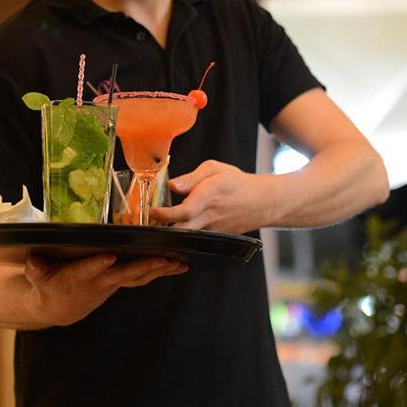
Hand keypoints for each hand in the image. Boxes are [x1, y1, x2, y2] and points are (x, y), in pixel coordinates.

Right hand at [23, 253, 186, 325]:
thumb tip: (33, 260)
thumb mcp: (36, 277)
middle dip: (144, 266)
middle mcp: (99, 281)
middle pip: (124, 274)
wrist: (60, 308)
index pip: (87, 270)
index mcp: (77, 277)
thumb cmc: (47, 285)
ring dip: (159, 269)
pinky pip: (144, 277)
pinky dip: (162, 271)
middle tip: (163, 259)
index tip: (109, 257)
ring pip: (139, 276)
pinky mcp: (121, 282)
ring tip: (180, 262)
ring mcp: (113, 283)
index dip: (97, 265)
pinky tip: (180, 265)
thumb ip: (36, 268)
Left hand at [151, 160, 267, 233]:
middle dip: (161, 229)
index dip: (165, 213)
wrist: (261, 202)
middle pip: (181, 229)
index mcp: (209, 196)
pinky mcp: (213, 237)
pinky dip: (182, 233)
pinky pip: (194, 237)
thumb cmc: (236, 182)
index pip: (185, 210)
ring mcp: (212, 230)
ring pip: (186, 236)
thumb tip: (171, 185)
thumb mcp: (214, 169)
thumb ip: (190, 178)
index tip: (152, 210)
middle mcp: (209, 216)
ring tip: (155, 224)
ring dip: (170, 232)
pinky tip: (173, 226)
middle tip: (145, 223)